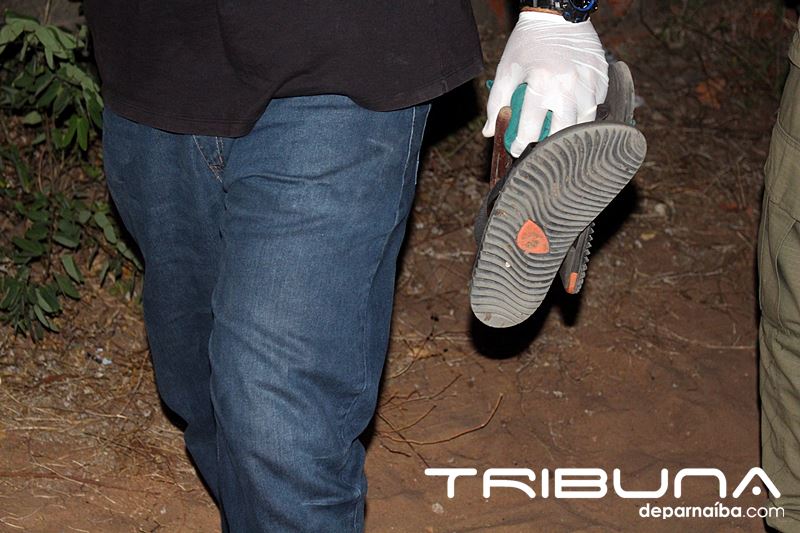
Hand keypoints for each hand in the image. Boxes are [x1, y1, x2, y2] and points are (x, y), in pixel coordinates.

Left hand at [482, 11, 608, 156]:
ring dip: (571, 129)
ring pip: (584, 121)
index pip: (531, 130)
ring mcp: (588, 82)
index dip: (520, 145)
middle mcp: (568, 86)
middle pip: (562, 132)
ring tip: (557, 129)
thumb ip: (496, 102)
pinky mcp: (601, 76)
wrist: (557, 14)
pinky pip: (597, 104)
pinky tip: (573, 109)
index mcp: (542, 84)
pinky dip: (586, 111)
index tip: (516, 148)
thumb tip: (490, 131)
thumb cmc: (528, 42)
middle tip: (539, 143)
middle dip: (549, 143)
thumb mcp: (507, 70)